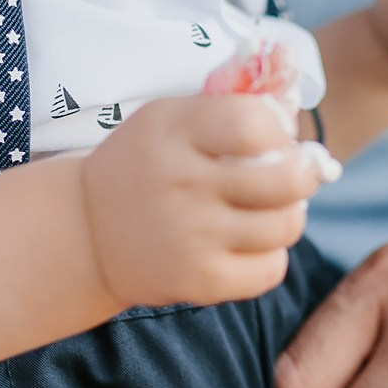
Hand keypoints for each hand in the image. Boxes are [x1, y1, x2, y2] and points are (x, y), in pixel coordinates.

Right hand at [78, 93, 324, 308]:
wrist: (85, 232)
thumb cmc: (144, 165)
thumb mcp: (169, 117)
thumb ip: (227, 107)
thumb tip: (293, 107)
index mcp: (175, 131)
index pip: (256, 123)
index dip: (279, 129)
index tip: (272, 138)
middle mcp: (183, 183)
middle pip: (287, 179)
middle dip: (302, 174)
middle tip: (291, 175)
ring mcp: (192, 236)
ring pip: (286, 226)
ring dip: (287, 215)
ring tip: (268, 209)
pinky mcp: (198, 281)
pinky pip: (271, 269)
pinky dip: (270, 256)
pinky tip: (248, 243)